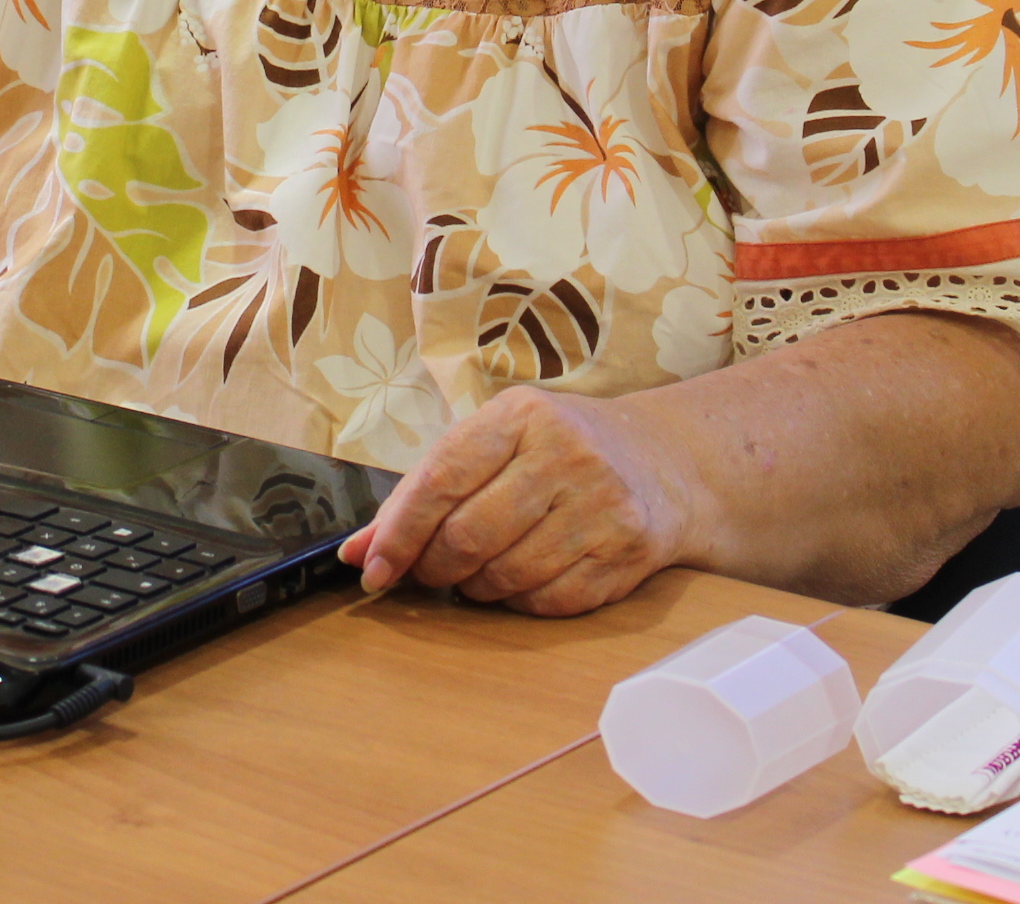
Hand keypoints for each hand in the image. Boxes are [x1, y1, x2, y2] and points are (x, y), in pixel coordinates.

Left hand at [339, 384, 694, 616]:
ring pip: (505, 576)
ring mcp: (602, 505)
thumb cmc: (556, 452)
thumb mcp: (494, 443)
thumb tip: (358, 552)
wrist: (662, 462)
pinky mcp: (627, 552)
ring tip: (477, 573)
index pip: (441, 479)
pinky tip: (521, 581)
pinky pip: (548, 602)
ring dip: (475, 589)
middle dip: (433, 568)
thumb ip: (424, 491)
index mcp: (521, 416)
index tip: (371, 568)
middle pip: (469, 536)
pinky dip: (519, 603)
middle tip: (427, 574)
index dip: (398, 532)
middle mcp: (567, 454)